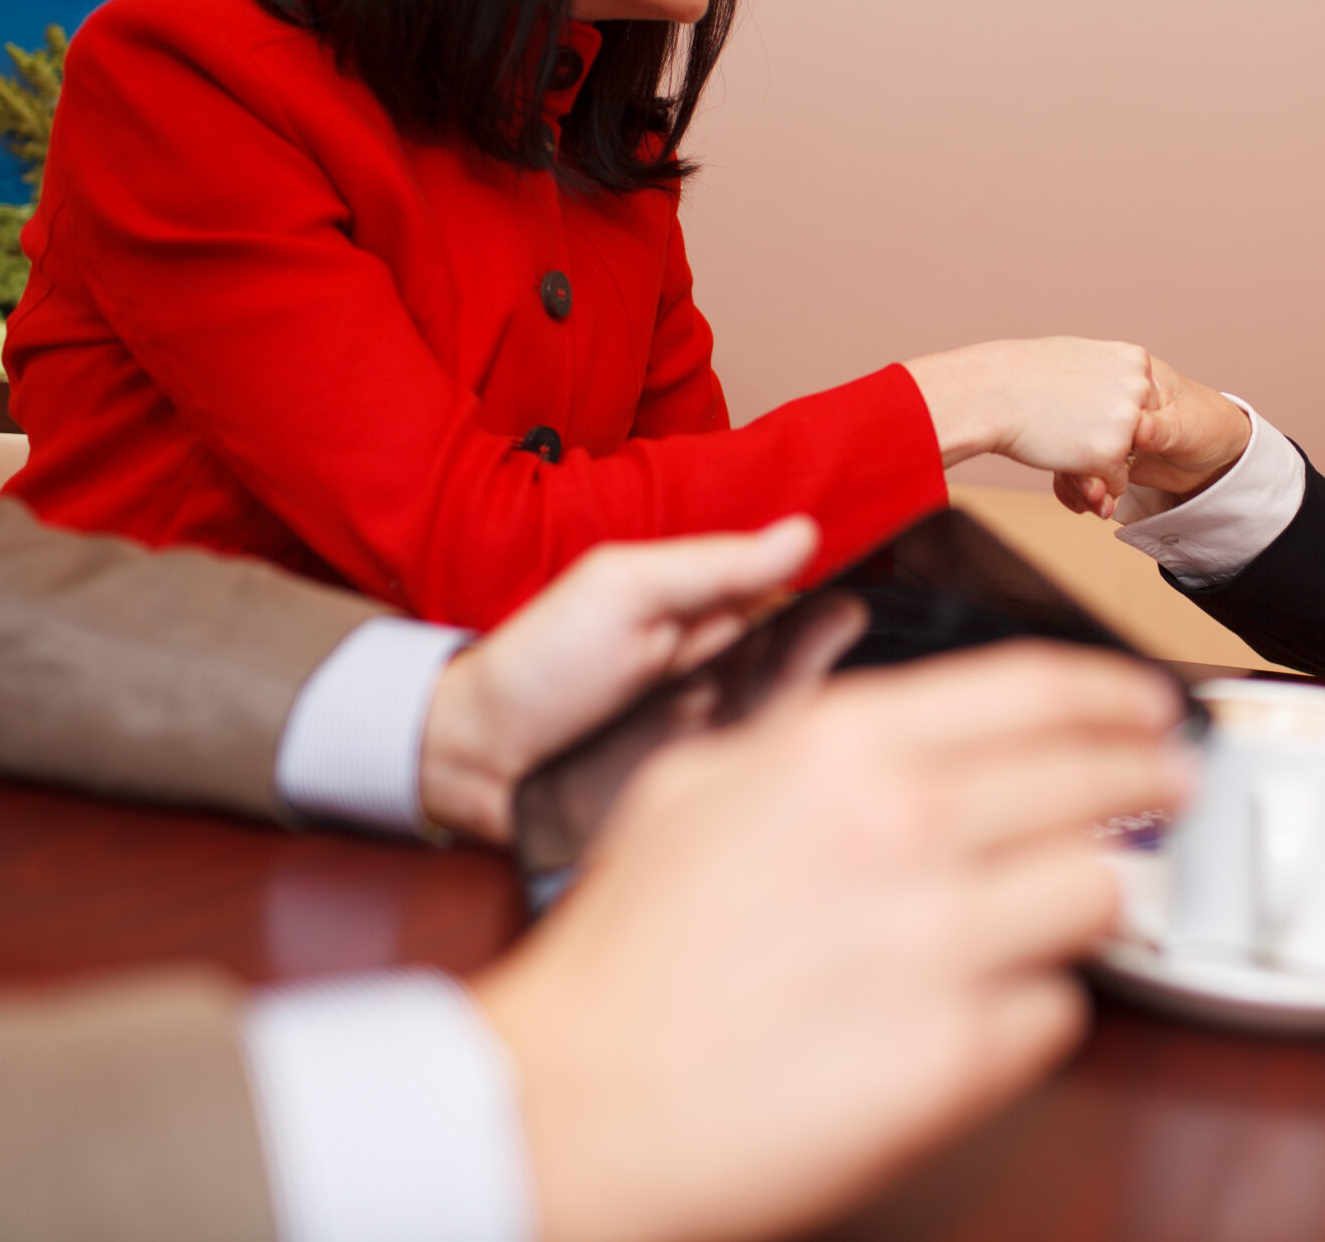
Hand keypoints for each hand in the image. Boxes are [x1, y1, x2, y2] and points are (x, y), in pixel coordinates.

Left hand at [416, 518, 817, 842]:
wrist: (475, 756)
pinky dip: (772, 766)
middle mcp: (726, 675)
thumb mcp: (624, 590)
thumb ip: (715, 567)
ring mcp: (718, 736)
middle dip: (820, 653)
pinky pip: (757, 781)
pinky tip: (777, 751)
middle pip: (801, 665)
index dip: (826, 602)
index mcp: (710, 616)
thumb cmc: (542, 662)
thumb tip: (803, 533)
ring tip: (798, 686)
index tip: (850, 595)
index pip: (793, 604)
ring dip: (797, 706)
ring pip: (787, 722)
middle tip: (836, 634)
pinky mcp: (704, 792)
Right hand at [472, 643, 1191, 1241]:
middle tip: (1169, 789)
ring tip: (1064, 908)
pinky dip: (1036, 1006)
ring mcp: (938, 944)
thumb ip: (814, 737)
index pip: (1040, 689)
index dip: (1119, 692)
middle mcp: (903, 828)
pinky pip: (1058, 1010)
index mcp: (841, 747)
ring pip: (1100, 893)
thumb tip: (920, 728)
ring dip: (1093, 898)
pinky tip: (985, 1004)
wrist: (570, 1104)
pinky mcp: (956, 1058)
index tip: (1151, 706)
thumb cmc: (625, 956)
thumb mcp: (699, 785)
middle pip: (1099, 781)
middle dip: (1150, 781)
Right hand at [904, 338, 1153, 492]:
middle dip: (1116, 440)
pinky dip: (1094, 480)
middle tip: (1076, 430)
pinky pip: (1116, 483)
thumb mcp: (1077, 357)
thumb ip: (1106, 373)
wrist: (992, 392)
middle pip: (1142, 431)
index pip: (1144, 402)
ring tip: (1068, 442)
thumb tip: (1113, 387)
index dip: (1114, 415)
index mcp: (1135, 360)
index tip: (1087, 413)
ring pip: (1131, 459)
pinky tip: (1066, 459)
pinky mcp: (1111, 453)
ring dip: (1104, 462)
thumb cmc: (1023, 373)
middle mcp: (1139, 387)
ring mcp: (1128, 421)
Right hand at [1051, 354, 1249, 517]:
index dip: (1089, 428)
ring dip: (1081, 483)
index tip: (1095, 458)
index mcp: (1132, 376)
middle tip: (1095, 492)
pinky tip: (1091, 505)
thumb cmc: (1208, 425)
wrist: (1218, 455)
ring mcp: (1107, 428)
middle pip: (1080, 428)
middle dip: (1081, 464)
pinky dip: (1082, 490)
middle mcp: (1114, 400)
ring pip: (1078, 452)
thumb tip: (1138, 428)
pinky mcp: (1106, 454)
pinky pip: (1084, 470)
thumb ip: (1160, 428)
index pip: (1097, 397)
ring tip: (1099, 503)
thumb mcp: (1186, 425)